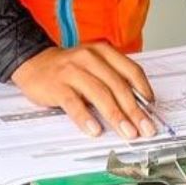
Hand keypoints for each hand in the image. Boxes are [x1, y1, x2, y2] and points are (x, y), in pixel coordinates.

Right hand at [10, 42, 157, 140]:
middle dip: (134, 110)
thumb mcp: (94, 66)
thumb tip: (137, 107)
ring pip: (99, 94)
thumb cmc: (69, 68)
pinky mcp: (57, 86)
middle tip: (144, 128)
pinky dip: (85, 118)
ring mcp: (72, 71)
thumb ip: (113, 81)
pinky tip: (94, 130)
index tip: (152, 108)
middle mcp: (89, 58)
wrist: (33, 62)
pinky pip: (74, 103)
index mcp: (103, 52)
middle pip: (117, 85)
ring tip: (127, 132)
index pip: (130, 70)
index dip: (144, 90)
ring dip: (116, 115)